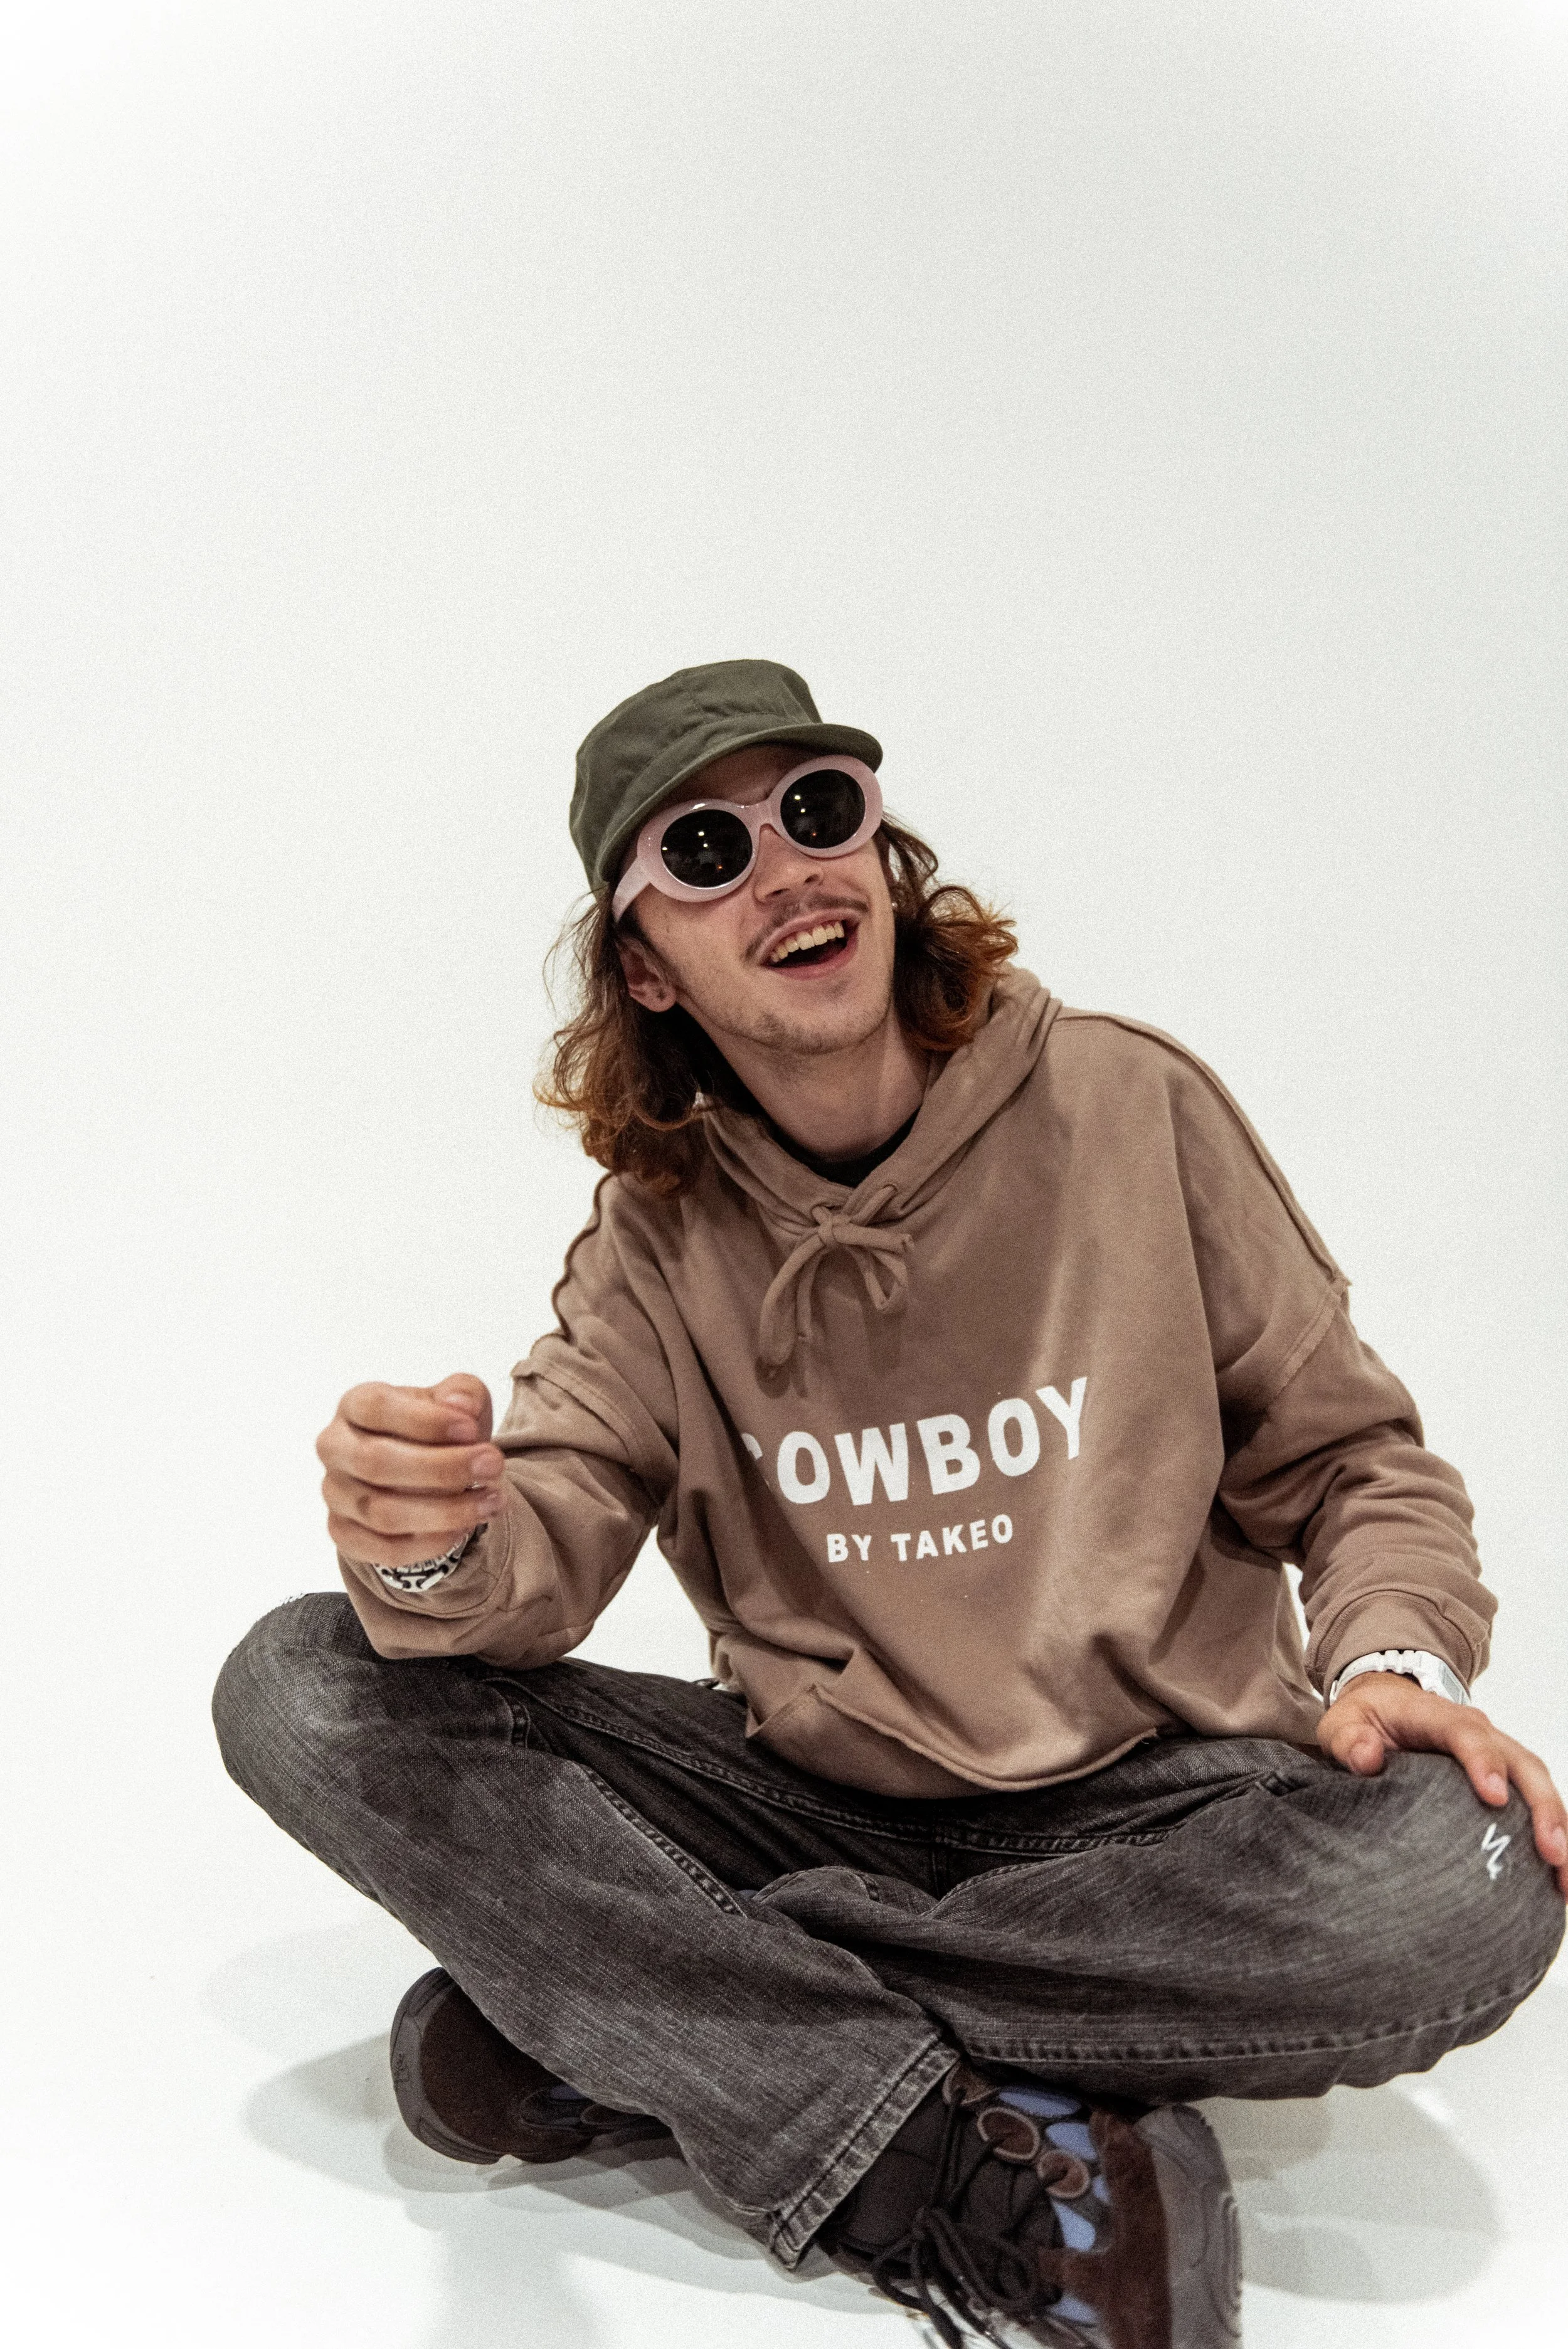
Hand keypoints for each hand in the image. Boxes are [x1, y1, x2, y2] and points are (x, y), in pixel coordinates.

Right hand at [317, 1373, 502, 1570]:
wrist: (425, 1472)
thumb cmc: (438, 1428)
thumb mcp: (458, 1400)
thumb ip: (463, 1393)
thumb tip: (461, 1405)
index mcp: (355, 1403)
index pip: (375, 1407)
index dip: (424, 1420)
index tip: (471, 1430)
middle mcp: (335, 1447)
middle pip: (376, 1462)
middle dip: (442, 1468)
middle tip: (493, 1465)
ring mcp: (335, 1493)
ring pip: (383, 1513)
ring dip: (445, 1511)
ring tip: (492, 1500)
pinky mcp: (344, 1533)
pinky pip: (384, 1550)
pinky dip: (429, 1544)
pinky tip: (464, 1529)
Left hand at [1319, 1672, 1567, 1898]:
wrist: (1387, 1706)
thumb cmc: (1366, 1720)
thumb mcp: (1343, 1724)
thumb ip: (1349, 1740)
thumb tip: (1367, 1758)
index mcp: (1435, 1716)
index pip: (1465, 1732)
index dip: (1483, 1761)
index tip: (1494, 1796)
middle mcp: (1477, 1733)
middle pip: (1520, 1762)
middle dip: (1541, 1806)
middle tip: (1553, 1852)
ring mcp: (1497, 1755)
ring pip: (1537, 1785)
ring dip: (1557, 1826)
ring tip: (1565, 1875)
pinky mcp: (1505, 1780)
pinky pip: (1535, 1805)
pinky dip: (1553, 1836)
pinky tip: (1559, 1879)